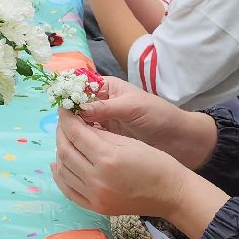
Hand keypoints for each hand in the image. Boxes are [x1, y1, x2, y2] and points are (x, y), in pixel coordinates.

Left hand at [51, 111, 209, 225]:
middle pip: (66, 152)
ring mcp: (94, 196)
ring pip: (63, 171)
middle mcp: (96, 179)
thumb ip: (100, 134)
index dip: (66, 119)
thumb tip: (78, 125)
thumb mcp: (128, 142)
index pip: (76, 134)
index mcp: (107, 158)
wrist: (171, 194)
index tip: (63, 109)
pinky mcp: (95, 207)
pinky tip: (59, 164)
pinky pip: (68, 190)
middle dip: (61, 134)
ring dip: (60, 153)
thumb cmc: (155, 163)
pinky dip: (60, 176)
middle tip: (63, 123)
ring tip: (64, 140)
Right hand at [72, 77, 218, 170]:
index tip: (57, 107)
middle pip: (75, 107)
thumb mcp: (131, 107)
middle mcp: (101, 103)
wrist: (180, 141)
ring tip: (64, 143)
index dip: (67, 95)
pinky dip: (81, 144)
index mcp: (106, 88)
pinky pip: (88, 139)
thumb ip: (103, 108)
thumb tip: (73, 110)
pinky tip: (74, 151)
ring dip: (72, 132)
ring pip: (79, 125)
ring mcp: (103, 123)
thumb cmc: (159, 116)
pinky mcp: (107, 140)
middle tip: (60, 130)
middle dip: (67, 116)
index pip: (79, 87)